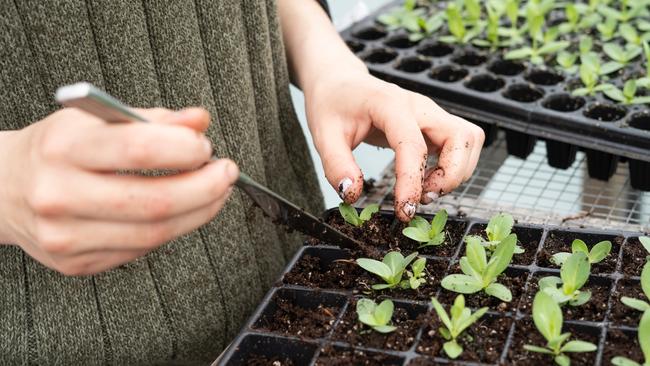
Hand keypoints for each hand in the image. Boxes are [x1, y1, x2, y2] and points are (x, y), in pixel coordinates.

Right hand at [0, 108, 237, 274]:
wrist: (2, 188)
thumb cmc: (57, 148)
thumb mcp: (97, 119)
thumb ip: (153, 119)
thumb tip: (200, 121)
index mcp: (64, 148)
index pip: (138, 149)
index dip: (185, 149)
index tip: (206, 146)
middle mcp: (60, 194)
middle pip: (154, 202)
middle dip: (206, 188)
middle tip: (226, 174)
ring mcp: (66, 236)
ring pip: (154, 234)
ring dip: (198, 213)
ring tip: (215, 193)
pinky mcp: (76, 263)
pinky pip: (140, 251)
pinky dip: (171, 230)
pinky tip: (181, 213)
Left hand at [305, 71, 483, 221]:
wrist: (340, 82)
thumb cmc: (332, 105)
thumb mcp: (323, 135)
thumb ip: (336, 166)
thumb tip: (352, 194)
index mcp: (390, 104)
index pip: (413, 145)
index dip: (412, 182)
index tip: (404, 210)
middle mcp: (419, 106)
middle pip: (462, 137)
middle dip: (452, 175)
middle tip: (424, 197)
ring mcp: (431, 113)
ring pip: (469, 140)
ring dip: (457, 172)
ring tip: (426, 191)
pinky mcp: (434, 124)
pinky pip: (461, 144)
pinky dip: (454, 167)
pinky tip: (427, 181)